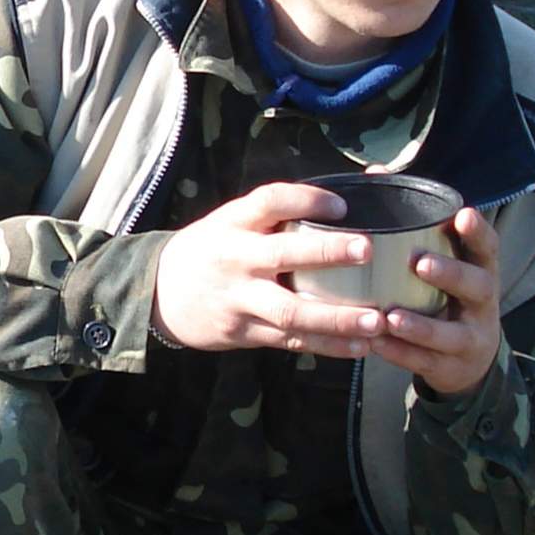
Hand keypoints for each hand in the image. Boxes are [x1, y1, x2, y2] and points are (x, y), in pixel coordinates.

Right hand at [153, 180, 387, 358]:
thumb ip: (285, 211)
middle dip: (326, 253)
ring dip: (336, 318)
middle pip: (282, 255)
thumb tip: (361, 187)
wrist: (159, 292)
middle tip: (367, 250)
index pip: (269, 201)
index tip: (341, 205)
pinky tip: (359, 347)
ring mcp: (239, 299)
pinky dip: (327, 345)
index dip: (305, 200)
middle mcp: (236, 258)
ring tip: (375, 321)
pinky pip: (290, 340)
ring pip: (290, 310)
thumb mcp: (235, 220)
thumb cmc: (214, 249)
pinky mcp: (243, 331)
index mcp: (235, 223)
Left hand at [372, 206, 502, 398]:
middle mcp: (482, 302)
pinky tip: (375, 344)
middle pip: (476, 286)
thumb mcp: (445, 262)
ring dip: (420, 325)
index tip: (462, 214)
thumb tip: (374, 172)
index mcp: (480, 271)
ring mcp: (470, 337)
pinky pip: (424, 361)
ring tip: (392, 316)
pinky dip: (400, 353)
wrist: (470, 361)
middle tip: (420, 263)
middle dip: (450, 274)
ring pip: (450, 333)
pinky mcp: (451, 367)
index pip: (488, 248)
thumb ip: (416, 224)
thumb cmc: (447, 296)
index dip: (478, 232)